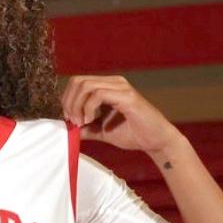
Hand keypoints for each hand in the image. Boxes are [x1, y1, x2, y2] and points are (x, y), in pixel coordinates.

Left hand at [61, 75, 182, 155]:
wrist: (155, 141)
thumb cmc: (133, 134)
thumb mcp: (102, 131)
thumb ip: (86, 128)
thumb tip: (68, 129)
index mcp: (107, 87)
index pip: (78, 82)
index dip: (67, 100)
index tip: (69, 119)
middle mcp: (114, 82)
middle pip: (78, 81)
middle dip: (69, 102)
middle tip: (73, 121)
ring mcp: (121, 87)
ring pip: (85, 86)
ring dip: (77, 106)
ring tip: (81, 122)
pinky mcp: (127, 96)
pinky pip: (98, 95)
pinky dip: (88, 108)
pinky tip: (90, 120)